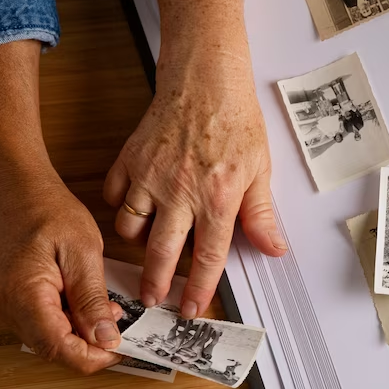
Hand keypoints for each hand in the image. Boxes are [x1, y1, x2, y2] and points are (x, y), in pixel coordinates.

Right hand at [0, 172, 122, 374]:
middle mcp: (8, 309)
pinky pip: (43, 325)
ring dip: (82, 333)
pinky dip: (69, 321)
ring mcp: (7, 307)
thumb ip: (93, 300)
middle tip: (121, 323)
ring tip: (106, 307)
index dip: (95, 356)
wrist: (16, 190)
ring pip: (50, 340)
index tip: (122, 346)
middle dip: (91, 345)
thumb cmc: (46, 210)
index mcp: (25, 297)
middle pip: (54, 350)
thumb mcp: (83, 252)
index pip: (60, 349)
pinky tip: (87, 301)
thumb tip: (106, 338)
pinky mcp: (13, 302)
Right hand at [104, 37, 286, 318]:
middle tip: (153, 299)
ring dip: (138, 243)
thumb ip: (261, 214)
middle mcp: (181, 192)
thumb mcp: (260, 170)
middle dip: (155, 283)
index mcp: (218, 198)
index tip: (192, 308)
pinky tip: (134, 208)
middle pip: (162, 252)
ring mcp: (150, 176)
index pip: (208, 257)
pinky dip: (121, 208)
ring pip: (130, 227)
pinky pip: (115, 196)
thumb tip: (274, 248)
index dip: (200, 288)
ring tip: (149, 245)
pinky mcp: (130, 160)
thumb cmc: (236, 121)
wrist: (205, 80)